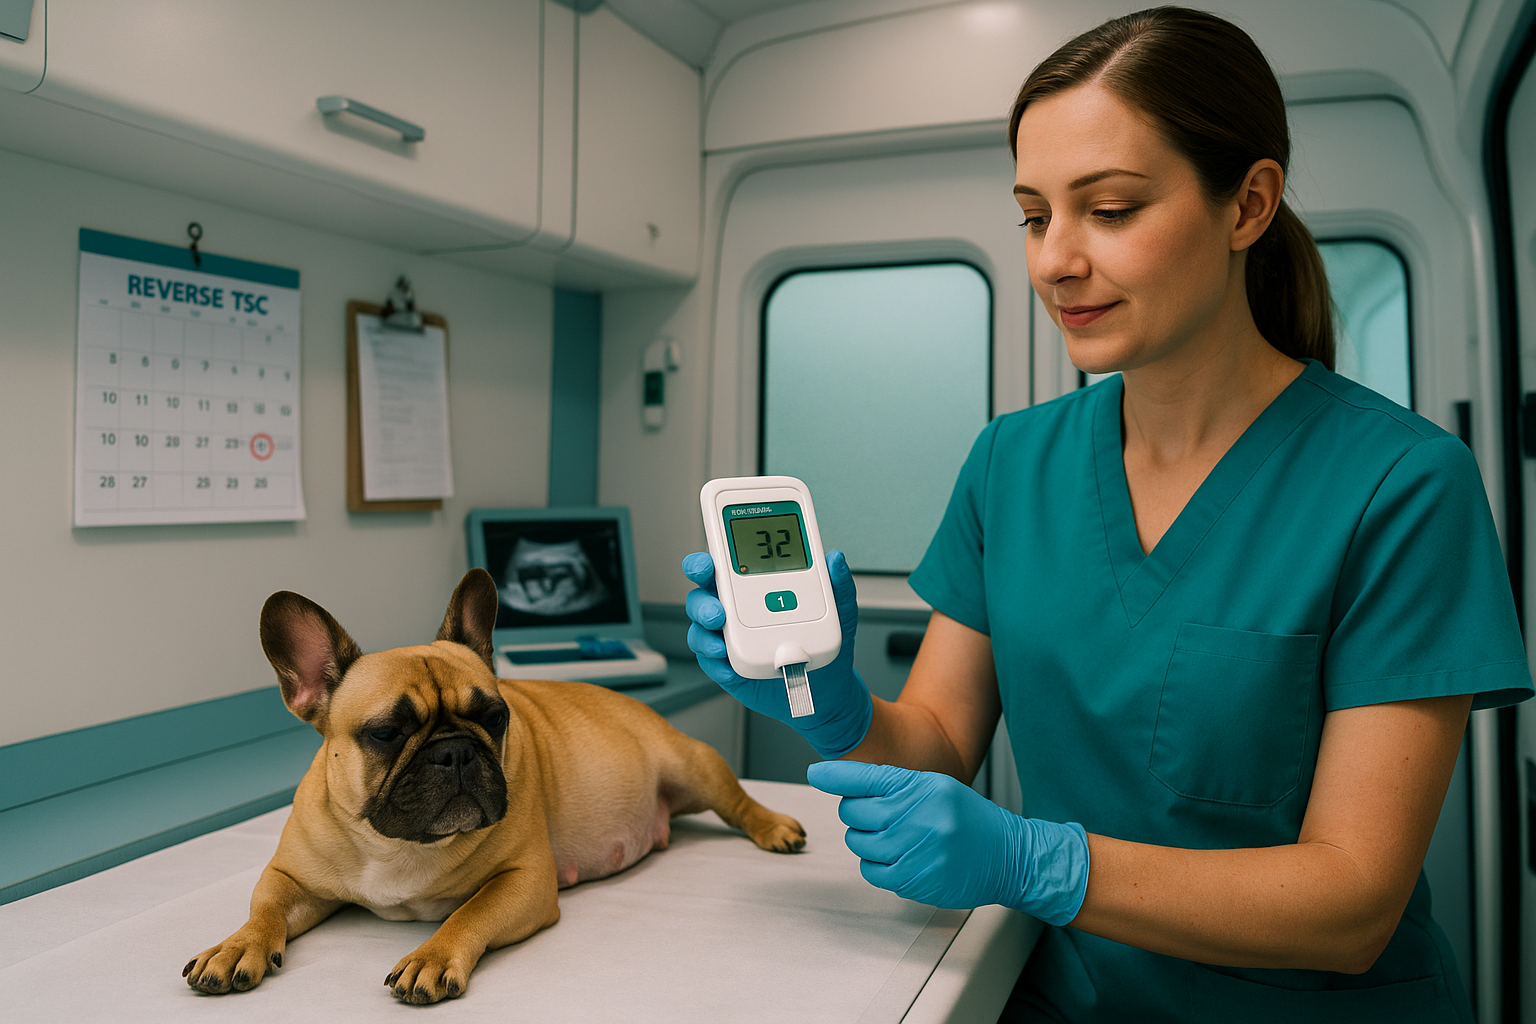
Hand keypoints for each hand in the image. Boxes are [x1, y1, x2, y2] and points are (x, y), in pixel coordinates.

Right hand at [681, 548, 871, 757]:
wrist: (828, 690)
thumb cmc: (822, 643)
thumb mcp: (839, 612)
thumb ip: (837, 585)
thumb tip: (836, 560)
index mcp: (755, 587)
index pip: (725, 567)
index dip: (708, 562)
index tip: (709, 563)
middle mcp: (737, 610)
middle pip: (703, 596)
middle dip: (702, 601)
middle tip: (717, 611)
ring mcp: (730, 638)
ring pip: (701, 628)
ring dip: (705, 633)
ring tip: (721, 644)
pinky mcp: (730, 665)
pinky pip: (711, 662)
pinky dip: (717, 664)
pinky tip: (730, 667)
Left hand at [806, 760, 1089, 926]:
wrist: (1008, 857)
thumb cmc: (969, 820)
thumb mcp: (937, 788)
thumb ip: (895, 786)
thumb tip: (846, 788)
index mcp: (921, 786)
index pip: (867, 777)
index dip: (835, 775)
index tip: (816, 773)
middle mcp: (916, 814)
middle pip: (853, 811)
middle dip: (857, 813)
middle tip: (878, 815)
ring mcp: (913, 848)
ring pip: (858, 842)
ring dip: (867, 840)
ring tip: (895, 838)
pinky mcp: (912, 879)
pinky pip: (870, 870)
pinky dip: (876, 865)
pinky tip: (899, 858)